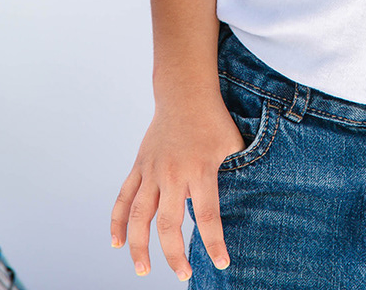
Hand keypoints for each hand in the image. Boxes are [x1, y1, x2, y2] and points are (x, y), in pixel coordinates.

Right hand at [111, 92, 243, 278]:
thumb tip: (248, 198)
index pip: (207, 215)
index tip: (221, 263)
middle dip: (175, 254)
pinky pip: (123, 198)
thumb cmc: (214, 120)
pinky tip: (117, 243)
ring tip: (142, 270)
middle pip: (169, 223)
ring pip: (139, 216)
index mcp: (200, 170)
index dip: (214, 242)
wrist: (184, 94)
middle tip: (183, 274)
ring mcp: (152, 171)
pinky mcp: (139, 167)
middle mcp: (173, 174)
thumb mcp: (233, 145)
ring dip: (138, 246)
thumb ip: (236, 173)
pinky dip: (117, 222)